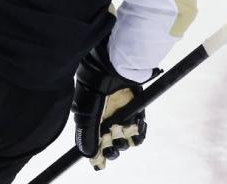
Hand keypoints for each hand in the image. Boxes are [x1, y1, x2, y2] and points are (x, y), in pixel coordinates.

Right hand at [72, 47, 149, 170]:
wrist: (113, 65)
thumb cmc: (94, 86)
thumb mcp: (87, 112)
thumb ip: (87, 134)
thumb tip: (88, 155)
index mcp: (89, 117)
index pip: (93, 140)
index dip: (97, 151)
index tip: (101, 160)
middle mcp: (104, 116)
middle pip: (110, 141)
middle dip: (113, 148)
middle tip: (114, 147)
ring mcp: (120, 112)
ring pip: (125, 136)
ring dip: (127, 141)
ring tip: (127, 137)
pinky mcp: (134, 107)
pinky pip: (139, 126)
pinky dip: (139, 132)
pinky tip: (137, 132)